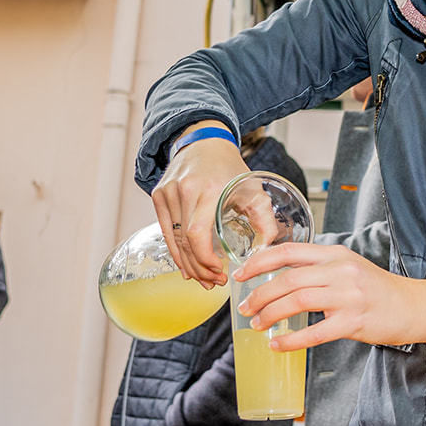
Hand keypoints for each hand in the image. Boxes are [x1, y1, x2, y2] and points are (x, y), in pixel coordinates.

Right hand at [150, 121, 254, 288]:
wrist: (204, 142)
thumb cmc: (230, 168)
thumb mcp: (254, 189)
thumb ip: (265, 219)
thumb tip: (267, 250)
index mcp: (208, 189)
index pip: (197, 234)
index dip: (205, 259)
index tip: (220, 271)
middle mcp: (183, 190)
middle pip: (185, 242)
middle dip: (200, 268)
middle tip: (215, 283)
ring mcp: (167, 193)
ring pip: (173, 240)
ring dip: (188, 265)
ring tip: (204, 280)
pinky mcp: (158, 196)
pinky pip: (166, 231)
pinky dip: (176, 252)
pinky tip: (187, 267)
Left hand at [233, 243, 425, 349]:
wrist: (416, 306)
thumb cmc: (379, 290)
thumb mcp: (349, 267)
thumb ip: (320, 268)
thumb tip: (281, 279)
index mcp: (336, 254)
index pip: (290, 251)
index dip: (259, 262)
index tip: (241, 274)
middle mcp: (341, 271)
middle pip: (288, 278)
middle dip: (260, 294)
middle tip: (245, 308)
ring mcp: (348, 296)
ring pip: (297, 301)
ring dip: (271, 314)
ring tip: (258, 325)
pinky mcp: (354, 322)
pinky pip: (315, 331)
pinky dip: (291, 339)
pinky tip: (278, 344)